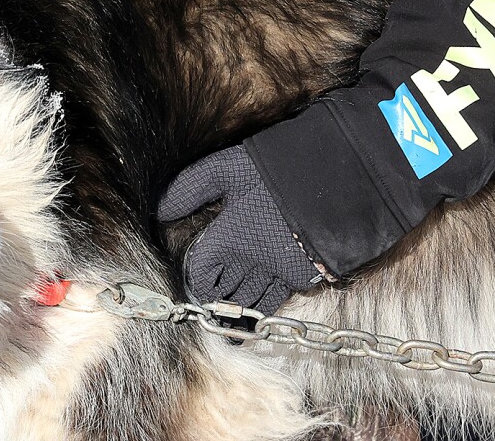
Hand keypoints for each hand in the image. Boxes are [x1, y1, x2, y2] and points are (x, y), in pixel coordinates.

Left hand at [158, 145, 324, 315]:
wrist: (335, 177)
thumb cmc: (277, 170)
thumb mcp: (227, 167)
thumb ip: (191, 188)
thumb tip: (159, 210)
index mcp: (229, 238)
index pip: (202, 275)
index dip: (198, 282)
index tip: (199, 286)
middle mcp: (251, 262)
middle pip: (226, 294)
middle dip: (217, 303)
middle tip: (212, 314)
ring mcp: (279, 272)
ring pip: (251, 302)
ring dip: (239, 314)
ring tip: (231, 328)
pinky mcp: (305, 274)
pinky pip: (278, 300)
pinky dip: (266, 310)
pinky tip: (260, 318)